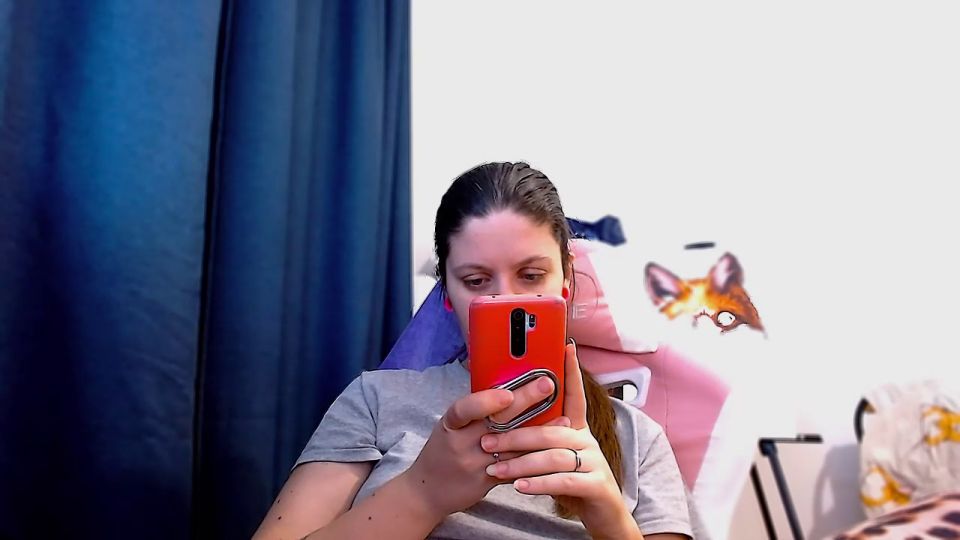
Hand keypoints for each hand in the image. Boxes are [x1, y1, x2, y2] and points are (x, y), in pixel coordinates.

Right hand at [401, 373, 559, 518]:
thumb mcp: (450, 427)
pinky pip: (513, 469)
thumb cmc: (443, 451)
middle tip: (547, 384)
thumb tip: (506, 386)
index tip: (507, 393)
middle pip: (495, 422)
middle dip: (524, 400)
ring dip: (539, 431)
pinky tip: (552, 448)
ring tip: (563, 419)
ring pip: (510, 447)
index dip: (485, 401)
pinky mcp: (486, 482)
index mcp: (451, 424)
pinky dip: (533, 457)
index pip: (464, 409)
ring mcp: (474, 465)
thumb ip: (474, 411)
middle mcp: (461, 443)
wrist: (427, 492)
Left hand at [480, 340, 630, 535]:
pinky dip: (539, 483)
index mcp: (578, 428)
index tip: (565, 346)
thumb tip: (509, 418)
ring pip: (555, 456)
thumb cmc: (573, 480)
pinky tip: (519, 485)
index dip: (571, 371)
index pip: (574, 394)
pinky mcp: (597, 485)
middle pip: (552, 430)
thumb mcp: (556, 454)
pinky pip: (564, 481)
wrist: (602, 514)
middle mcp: (588, 440)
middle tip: (487, 441)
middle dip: (516, 434)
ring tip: (495, 468)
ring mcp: (595, 462)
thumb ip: (541, 436)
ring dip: (521, 462)